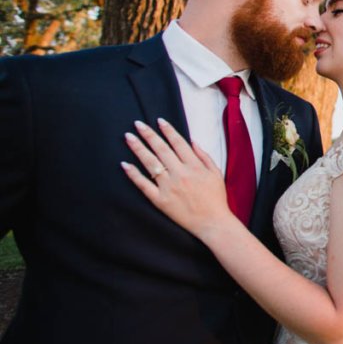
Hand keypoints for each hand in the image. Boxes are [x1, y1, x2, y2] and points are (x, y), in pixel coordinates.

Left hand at [121, 119, 231, 239]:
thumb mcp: (216, 173)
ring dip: (138, 148)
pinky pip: (144, 185)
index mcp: (194, 166)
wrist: (212, 222)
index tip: (159, 121)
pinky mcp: (160, 200)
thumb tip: (192, 141)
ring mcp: (169, 187)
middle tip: (137, 124)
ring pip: (150, 163)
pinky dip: (134, 174)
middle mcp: (180, 173)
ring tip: (129, 137)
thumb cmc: (216, 198)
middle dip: (149, 134)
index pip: (178, 143)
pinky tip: (125, 164)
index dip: (168, 130)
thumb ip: (204, 156)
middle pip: (161, 149)